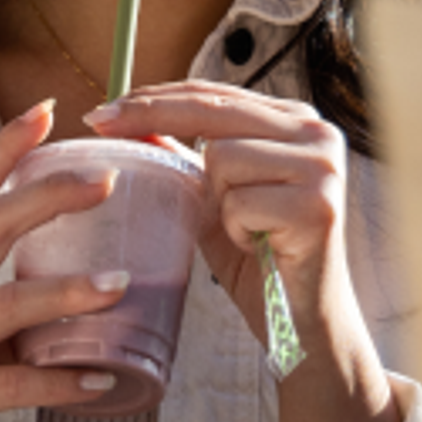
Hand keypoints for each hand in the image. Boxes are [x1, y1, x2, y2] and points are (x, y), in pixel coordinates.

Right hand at [0, 98, 133, 421]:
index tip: (45, 110)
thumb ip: (4, 282)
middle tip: (105, 182)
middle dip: (49, 198)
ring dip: (66, 293)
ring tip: (118, 286)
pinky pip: (11, 386)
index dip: (5, 146)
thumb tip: (80, 264)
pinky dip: (60, 383)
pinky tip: (100, 380)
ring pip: (5, 305)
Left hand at [83, 82, 400, 421]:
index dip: (156, 97)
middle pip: (213, 111)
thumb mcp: (213, 200)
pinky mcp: (318, 205)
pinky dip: (236, 230)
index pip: (214, 95)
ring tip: (245, 230)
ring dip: (216, 202)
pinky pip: (239, 203)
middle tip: (98, 123)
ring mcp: (323, 166)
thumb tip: (130, 122)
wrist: (305, 326)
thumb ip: (183, 159)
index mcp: (295, 121)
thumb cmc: (261, 260)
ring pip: (222, 158)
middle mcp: (318, 132)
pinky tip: (259, 246)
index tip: (104, 110)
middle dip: (151, 116)